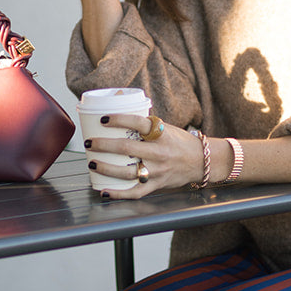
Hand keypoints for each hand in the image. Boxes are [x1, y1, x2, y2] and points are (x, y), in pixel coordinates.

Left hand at [85, 113, 206, 195]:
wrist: (201, 161)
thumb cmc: (179, 142)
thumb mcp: (165, 126)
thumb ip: (143, 119)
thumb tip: (118, 96)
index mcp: (161, 133)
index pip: (138, 122)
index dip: (119, 119)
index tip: (103, 119)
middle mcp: (159, 152)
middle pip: (126, 148)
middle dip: (103, 145)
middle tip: (89, 143)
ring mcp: (158, 170)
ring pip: (127, 172)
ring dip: (106, 168)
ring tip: (92, 163)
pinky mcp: (157, 185)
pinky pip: (135, 192)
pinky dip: (118, 193)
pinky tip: (104, 190)